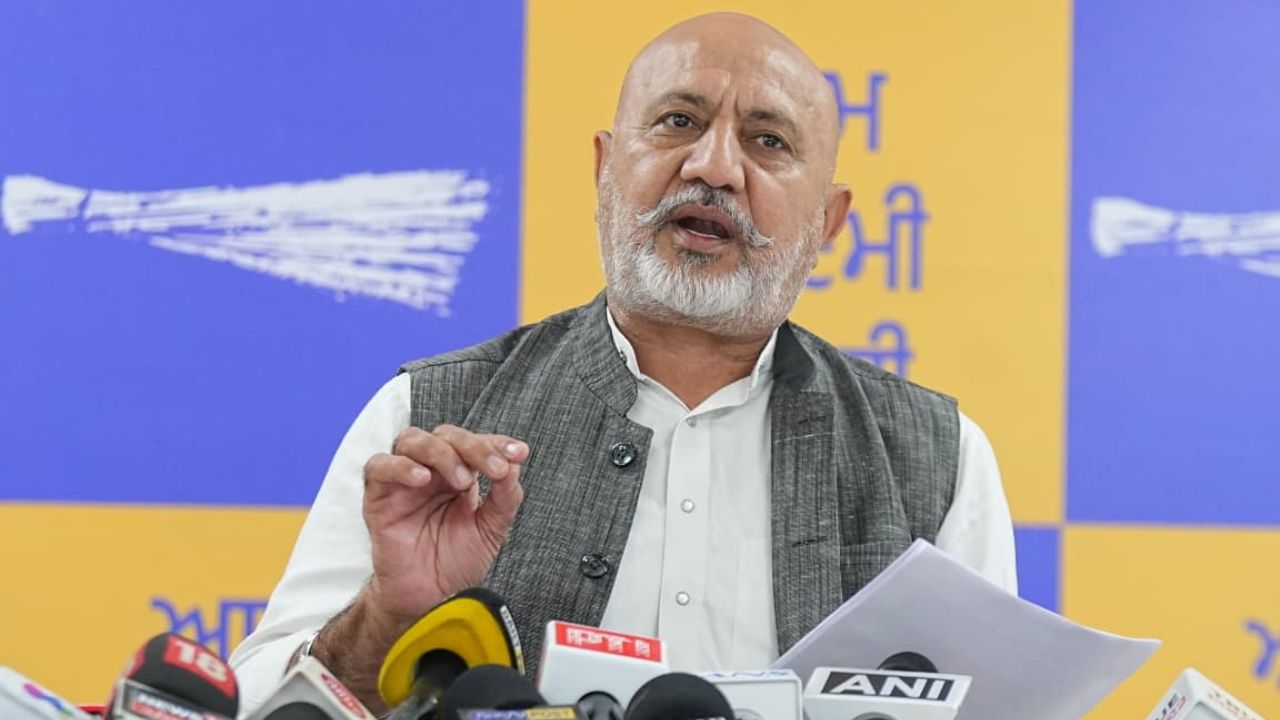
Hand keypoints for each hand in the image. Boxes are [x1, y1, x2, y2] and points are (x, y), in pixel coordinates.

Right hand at [360, 424, 529, 625]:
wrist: (431, 600)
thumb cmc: (456, 564)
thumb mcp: (491, 529)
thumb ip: (505, 497)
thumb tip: (514, 465)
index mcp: (458, 474)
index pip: (474, 443)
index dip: (496, 443)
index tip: (519, 452)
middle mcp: (431, 472)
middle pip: (445, 435)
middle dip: (475, 446)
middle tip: (495, 469)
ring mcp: (404, 482)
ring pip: (413, 440)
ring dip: (442, 452)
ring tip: (462, 481)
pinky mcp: (379, 498)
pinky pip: (379, 467)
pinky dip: (401, 467)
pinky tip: (422, 479)